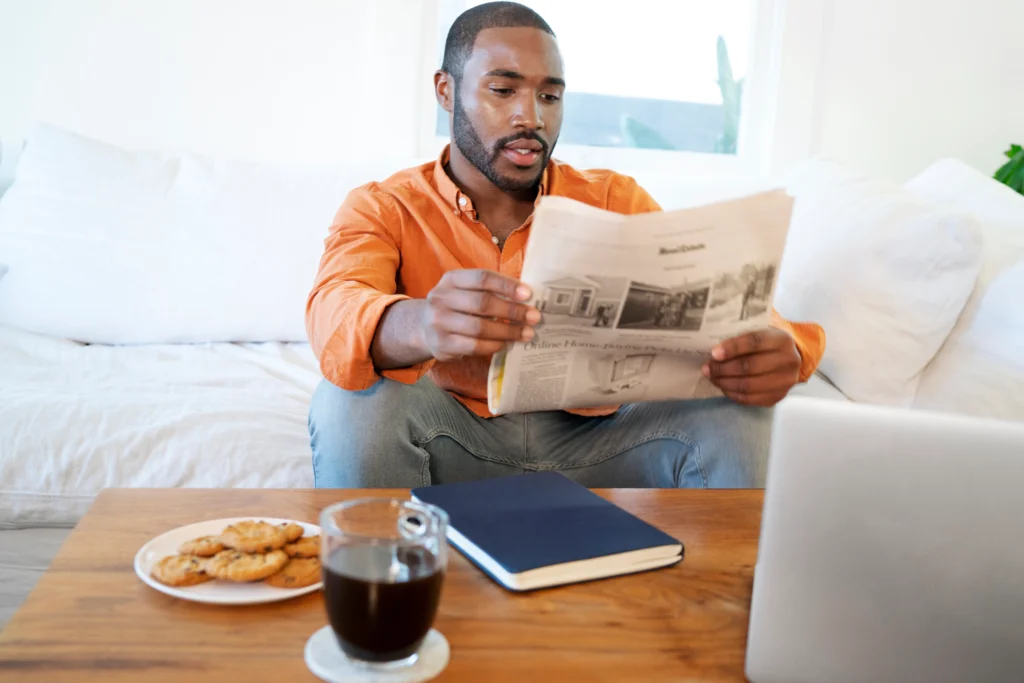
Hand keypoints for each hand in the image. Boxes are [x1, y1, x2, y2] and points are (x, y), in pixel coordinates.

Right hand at [420, 269, 539, 361]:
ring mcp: (439, 323)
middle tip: (534, 317)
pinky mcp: (442, 345)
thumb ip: (488, 289)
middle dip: (512, 311)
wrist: (422, 327)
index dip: (506, 286)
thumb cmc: (455, 305)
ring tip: (527, 333)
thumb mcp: (464, 289)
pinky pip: (474, 347)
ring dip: (508, 331)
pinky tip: (507, 343)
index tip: (528, 294)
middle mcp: (441, 299)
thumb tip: (526, 297)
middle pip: (482, 304)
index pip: (482, 278)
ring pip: (480, 328)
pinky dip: (494, 345)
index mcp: (451, 280)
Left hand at [702, 327, 801, 406]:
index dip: (733, 347)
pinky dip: (732, 394)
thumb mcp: (761, 331)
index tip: (714, 353)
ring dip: (725, 382)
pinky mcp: (778, 397)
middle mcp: (788, 361)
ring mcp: (785, 382)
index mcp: (782, 339)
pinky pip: (750, 399)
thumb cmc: (767, 343)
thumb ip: (742, 336)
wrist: (789, 359)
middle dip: (723, 368)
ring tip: (712, 377)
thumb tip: (714, 349)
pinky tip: (723, 387)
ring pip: (748, 386)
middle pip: (750, 366)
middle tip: (707, 368)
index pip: (755, 342)